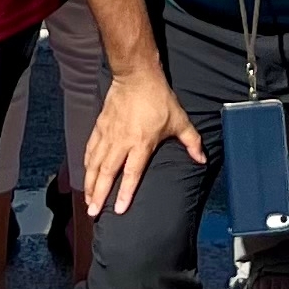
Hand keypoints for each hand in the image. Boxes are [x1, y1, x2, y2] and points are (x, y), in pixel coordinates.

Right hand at [81, 65, 202, 217]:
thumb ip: (192, 142)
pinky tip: (85, 174)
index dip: (125, 193)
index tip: (118, 210)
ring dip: (89, 183)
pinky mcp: (99, 126)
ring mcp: (108, 134)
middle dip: (99, 194)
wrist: (136, 75)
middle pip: (107, 173)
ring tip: (87, 200)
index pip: (131, 174)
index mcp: (141, 143)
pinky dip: (86, 164)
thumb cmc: (159, 98)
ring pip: (95, 163)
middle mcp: (121, 142)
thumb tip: (202, 160)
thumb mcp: (179, 120)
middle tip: (93, 212)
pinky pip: (90, 149)